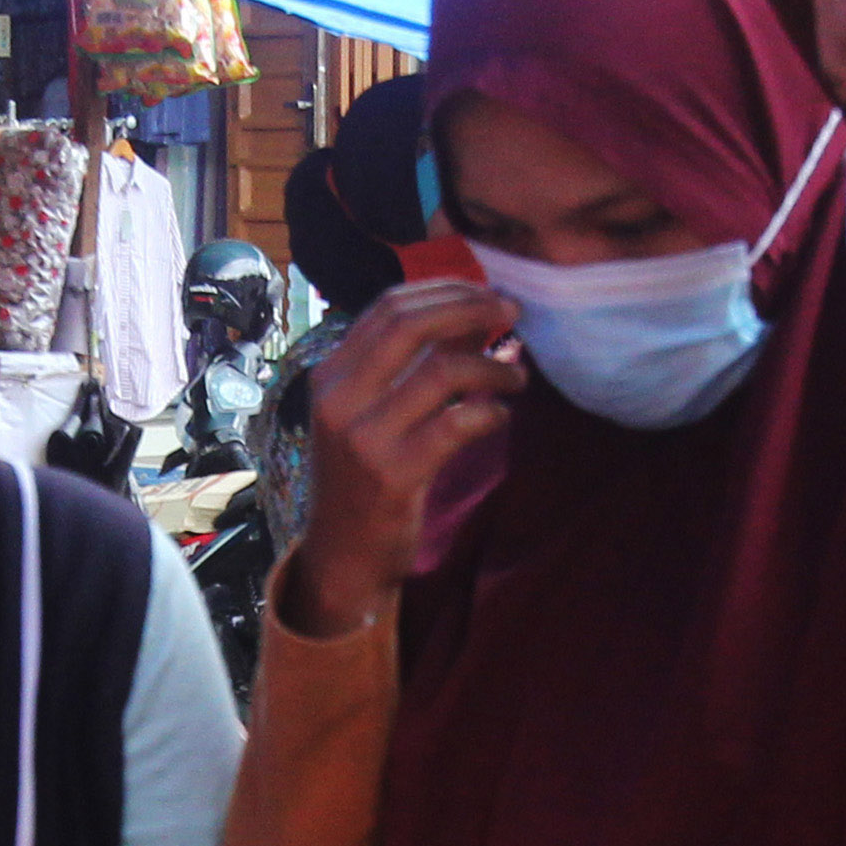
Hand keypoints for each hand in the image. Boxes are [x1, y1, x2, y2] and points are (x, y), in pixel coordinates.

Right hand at [286, 282, 524, 640]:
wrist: (343, 554)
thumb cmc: (363, 479)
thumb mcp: (370, 414)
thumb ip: (411, 366)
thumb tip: (475, 315)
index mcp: (330, 376)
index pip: (388, 307)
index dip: (446, 291)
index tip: (488, 294)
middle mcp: (339, 399)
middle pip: (410, 325)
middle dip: (471, 308)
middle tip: (512, 314)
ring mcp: (364, 437)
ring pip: (442, 371)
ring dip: (492, 366)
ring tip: (516, 377)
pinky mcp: (394, 474)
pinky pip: (458, 423)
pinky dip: (489, 412)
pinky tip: (500, 416)